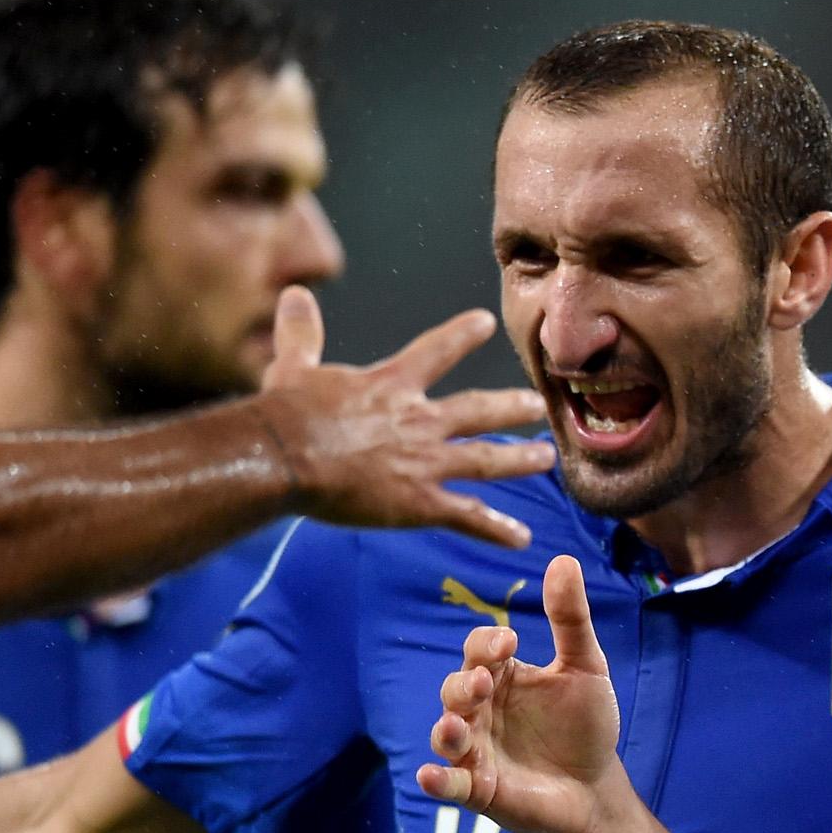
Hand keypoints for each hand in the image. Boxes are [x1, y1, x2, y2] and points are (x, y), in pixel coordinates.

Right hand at [256, 287, 554, 549]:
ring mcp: (426, 462)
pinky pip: (467, 517)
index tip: (484, 322)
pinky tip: (522, 538)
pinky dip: (496, 529)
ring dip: (519, 460)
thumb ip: (302, 332)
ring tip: (546, 459)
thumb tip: (295, 294)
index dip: (460, 335)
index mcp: (391, 386)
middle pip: (478, 410)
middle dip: (510, 406)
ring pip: (486, 460)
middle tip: (537, 405)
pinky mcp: (420, 503)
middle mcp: (420, 421)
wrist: (285, 458)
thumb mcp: (293, 364)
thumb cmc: (285, 413)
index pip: (435, 352)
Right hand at [420, 554, 629, 832]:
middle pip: (455, 689)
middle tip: (484, 683)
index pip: (479, 651)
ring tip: (457, 726)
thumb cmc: (585, 724)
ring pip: (446, 735)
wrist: (596, 786)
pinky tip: (431, 776)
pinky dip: (437, 781)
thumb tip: (563, 559)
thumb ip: (571, 619)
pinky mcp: (478, 789)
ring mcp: (475, 750)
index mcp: (502, 676)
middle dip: (465, 686)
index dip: (487, 645)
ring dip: (447, 729)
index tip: (509, 643)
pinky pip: (449, 784)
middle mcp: (479, 711)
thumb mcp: (585, 667)